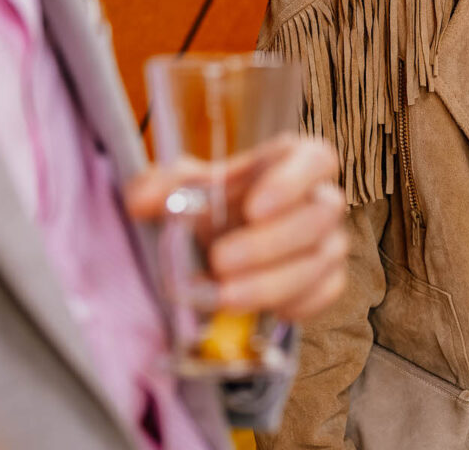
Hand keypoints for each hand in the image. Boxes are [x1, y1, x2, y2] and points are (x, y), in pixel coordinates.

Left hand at [126, 135, 347, 320]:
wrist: (211, 243)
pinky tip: (253, 309)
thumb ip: (159, 187)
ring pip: (322, 261)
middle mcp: (317, 199)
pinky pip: (324, 295)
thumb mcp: (178, 187)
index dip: (292, 182)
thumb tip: (141, 202)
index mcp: (289, 162)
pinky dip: (291, 305)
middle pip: (319, 216)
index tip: (253, 208)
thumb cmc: (206, 204)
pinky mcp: (327, 281)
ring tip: (222, 296)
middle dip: (269, 244)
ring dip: (271, 283)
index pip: (316, 158)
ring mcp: (327, 242)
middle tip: (220, 260)